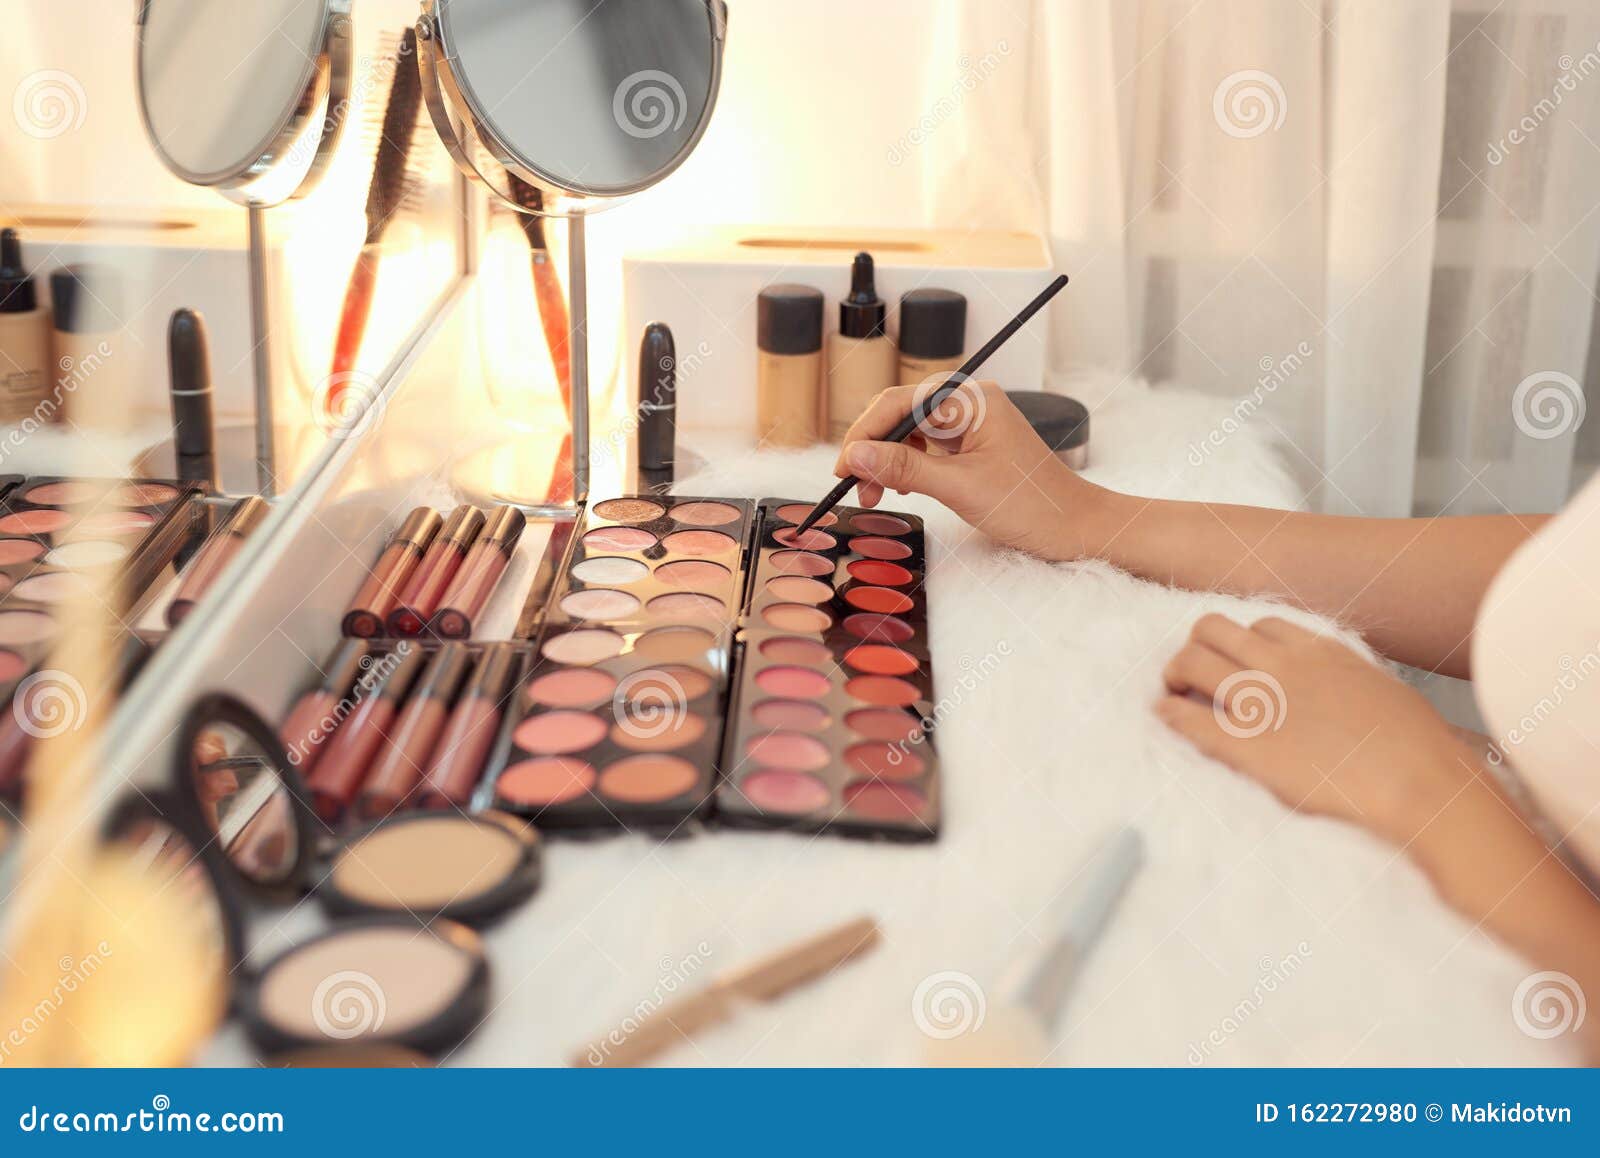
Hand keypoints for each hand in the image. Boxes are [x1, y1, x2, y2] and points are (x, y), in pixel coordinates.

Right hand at [835, 380, 1105, 560]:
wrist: (1077, 529)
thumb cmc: (1033, 506)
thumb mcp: (960, 488)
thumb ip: (904, 469)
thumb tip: (855, 455)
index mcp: (972, 400)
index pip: (899, 403)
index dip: (864, 434)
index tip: (843, 469)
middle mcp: (969, 404)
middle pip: (901, 413)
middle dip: (873, 448)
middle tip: (857, 487)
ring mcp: (971, 424)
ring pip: (910, 432)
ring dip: (887, 461)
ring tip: (877, 494)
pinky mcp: (972, 446)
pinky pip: (926, 448)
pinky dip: (907, 467)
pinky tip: (902, 489)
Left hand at [1155, 613, 1483, 844]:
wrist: (1423, 787)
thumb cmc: (1422, 751)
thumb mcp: (1388, 698)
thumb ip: (1354, 686)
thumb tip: (1352, 696)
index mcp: (1322, 653)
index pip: (1261, 624)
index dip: (1239, 642)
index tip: (1233, 661)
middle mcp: (1285, 666)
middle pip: (1213, 629)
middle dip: (1194, 648)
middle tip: (1189, 676)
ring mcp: (1263, 702)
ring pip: (1192, 661)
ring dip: (1174, 674)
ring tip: (1173, 694)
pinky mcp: (1247, 745)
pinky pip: (1188, 718)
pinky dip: (1169, 714)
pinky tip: (1165, 718)